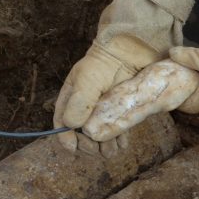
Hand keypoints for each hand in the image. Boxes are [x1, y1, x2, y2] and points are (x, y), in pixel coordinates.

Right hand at [54, 0, 192, 156]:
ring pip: (99, 136)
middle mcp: (87, 106)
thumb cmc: (106, 60)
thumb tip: (72, 127)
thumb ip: (79, 102)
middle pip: (81, 134)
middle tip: (97, 150)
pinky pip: (117, 131)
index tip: (74, 148)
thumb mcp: (88, 79)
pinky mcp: (123, 110)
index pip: (62, 124)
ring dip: (103, 147)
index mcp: (72, 97)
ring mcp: (106, 109)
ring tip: (111, 151)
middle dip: (87, 145)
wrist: (135, 48)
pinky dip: (117, 141)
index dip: (65, 138)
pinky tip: (121, 145)